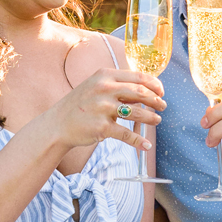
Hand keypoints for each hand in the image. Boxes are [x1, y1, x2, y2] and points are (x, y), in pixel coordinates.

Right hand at [45, 68, 164, 152]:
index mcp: (105, 75)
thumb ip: (117, 84)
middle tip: (163, 106)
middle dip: (156, 101)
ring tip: (157, 120)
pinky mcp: (102, 128)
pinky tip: (146, 145)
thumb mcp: (95, 85)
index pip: (138, 77)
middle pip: (140, 93)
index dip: (154, 84)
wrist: (58, 124)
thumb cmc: (80, 104)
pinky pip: (126, 134)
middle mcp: (104, 89)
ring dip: (151, 118)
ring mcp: (103, 108)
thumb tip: (144, 89)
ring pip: (136, 113)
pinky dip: (139, 141)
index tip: (161, 91)